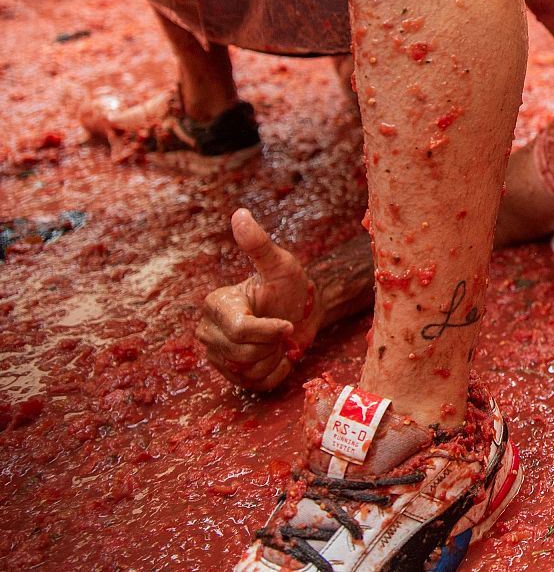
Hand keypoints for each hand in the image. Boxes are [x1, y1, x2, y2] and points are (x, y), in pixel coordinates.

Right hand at [195, 209, 318, 390]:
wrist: (301, 312)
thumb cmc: (290, 286)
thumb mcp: (280, 264)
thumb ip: (259, 244)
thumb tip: (240, 214)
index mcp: (215, 304)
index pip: (240, 330)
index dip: (269, 330)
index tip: (289, 323)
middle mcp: (208, 331)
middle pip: (244, 353)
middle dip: (271, 343)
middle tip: (280, 326)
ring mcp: (216, 355)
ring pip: (248, 370)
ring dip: (272, 357)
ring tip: (275, 339)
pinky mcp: (230, 375)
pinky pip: (254, 384)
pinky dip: (272, 372)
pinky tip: (274, 354)